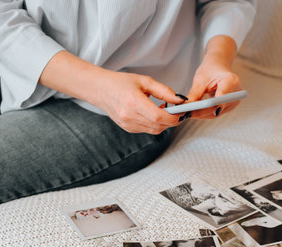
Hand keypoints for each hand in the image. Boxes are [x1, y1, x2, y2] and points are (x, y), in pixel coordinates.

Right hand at [39, 51, 184, 134]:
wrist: (99, 89)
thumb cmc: (120, 82)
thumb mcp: (144, 81)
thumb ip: (164, 91)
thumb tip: (180, 100)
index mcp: (133, 102)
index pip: (158, 117)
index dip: (173, 117)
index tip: (182, 111)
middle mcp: (129, 116)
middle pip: (158, 126)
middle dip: (172, 120)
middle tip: (179, 111)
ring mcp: (127, 125)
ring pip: (154, 130)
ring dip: (164, 123)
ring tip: (166, 110)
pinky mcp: (128, 128)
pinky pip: (147, 130)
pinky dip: (155, 124)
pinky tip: (154, 113)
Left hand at [186, 35, 240, 118]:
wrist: (218, 67)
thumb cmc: (210, 69)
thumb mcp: (200, 79)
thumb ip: (194, 94)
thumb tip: (185, 108)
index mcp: (231, 81)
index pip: (223, 96)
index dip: (212, 104)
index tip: (201, 109)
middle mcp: (236, 94)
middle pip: (217, 107)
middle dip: (200, 111)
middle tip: (186, 114)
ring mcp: (233, 102)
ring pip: (215, 113)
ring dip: (200, 114)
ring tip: (186, 114)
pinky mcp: (228, 107)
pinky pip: (215, 113)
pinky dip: (203, 113)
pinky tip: (193, 113)